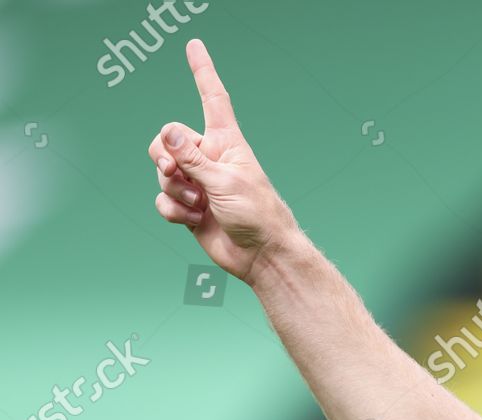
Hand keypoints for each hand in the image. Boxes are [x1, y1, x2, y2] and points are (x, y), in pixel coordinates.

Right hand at [147, 38, 300, 285]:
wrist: (261, 255)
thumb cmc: (257, 214)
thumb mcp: (225, 181)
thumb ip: (192, 157)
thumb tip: (167, 132)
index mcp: (227, 143)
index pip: (212, 100)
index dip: (203, 73)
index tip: (194, 46)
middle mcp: (210, 158)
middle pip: (167, 139)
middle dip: (165, 156)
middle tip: (180, 173)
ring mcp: (198, 182)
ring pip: (162, 171)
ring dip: (175, 188)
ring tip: (200, 204)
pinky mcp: (189, 206)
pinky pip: (163, 198)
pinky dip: (173, 209)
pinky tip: (193, 219)